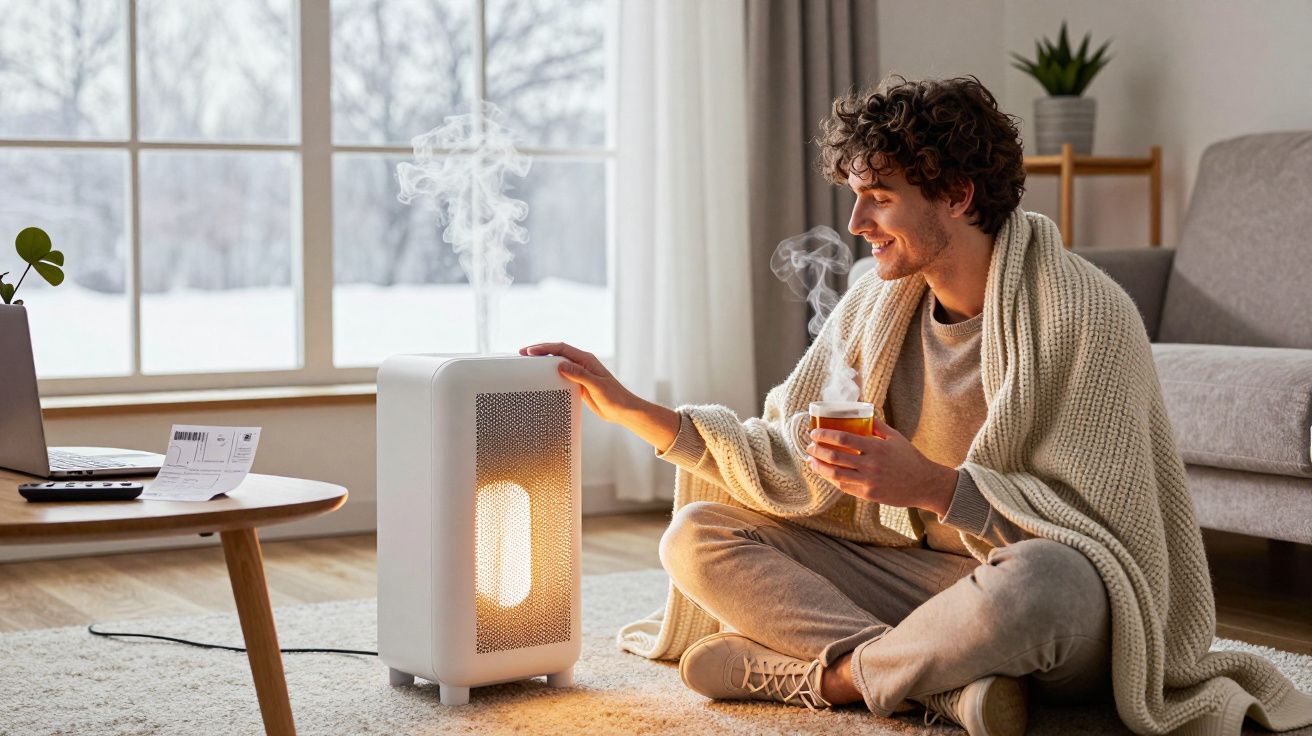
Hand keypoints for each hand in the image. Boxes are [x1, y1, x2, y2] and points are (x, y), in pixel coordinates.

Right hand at [520, 342, 634, 420]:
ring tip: (528, 364)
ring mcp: (580, 374)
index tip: (530, 351)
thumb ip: (579, 374)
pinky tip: (542, 379)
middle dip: (540, 352)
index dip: (545, 348)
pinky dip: (550, 375)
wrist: (623, 410)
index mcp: (586, 360)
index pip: (562, 349)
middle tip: (522, 354)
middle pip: (557, 353)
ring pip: (558, 364)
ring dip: (543, 363)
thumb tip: (561, 365)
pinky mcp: (578, 384)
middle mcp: (582, 364)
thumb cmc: (615, 397)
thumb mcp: (596, 385)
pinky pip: (561, 376)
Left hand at [804, 416, 957, 515]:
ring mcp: (868, 481)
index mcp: (876, 447)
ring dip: (819, 467)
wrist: (924, 484)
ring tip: (811, 460)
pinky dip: (831, 478)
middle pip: (834, 457)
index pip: (843, 438)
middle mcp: (870, 465)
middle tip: (809, 445)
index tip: (814, 433)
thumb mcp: (895, 437)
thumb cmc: (909, 458)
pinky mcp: (868, 495)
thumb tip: (861, 415)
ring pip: (835, 474)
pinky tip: (825, 472)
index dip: (825, 435)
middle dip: (817, 450)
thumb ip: (877, 426)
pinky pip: (844, 486)